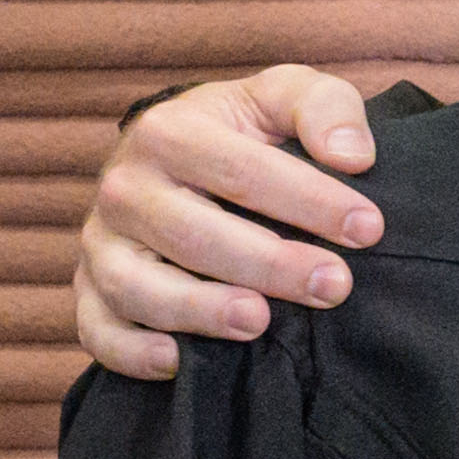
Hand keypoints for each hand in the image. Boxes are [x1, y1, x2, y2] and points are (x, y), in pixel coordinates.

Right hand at [75, 68, 386, 377]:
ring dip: (199, 310)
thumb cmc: (242, 133)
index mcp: (168, 132)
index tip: (369, 229)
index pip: (241, 171)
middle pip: (193, 234)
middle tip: (334, 286)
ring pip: (138, 285)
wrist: (172, 158)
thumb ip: (323, 107)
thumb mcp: (282, 97)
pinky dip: (130, 351)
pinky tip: (179, 361)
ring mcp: (102, 244)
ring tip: (259, 322)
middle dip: (269, 265)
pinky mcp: (89, 292)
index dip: (309, 201)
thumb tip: (353, 156)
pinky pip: (97, 329)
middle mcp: (125, 188)